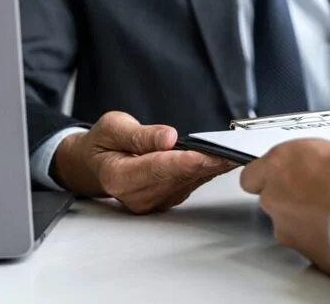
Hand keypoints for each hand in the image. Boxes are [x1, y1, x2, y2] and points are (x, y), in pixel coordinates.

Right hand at [51, 111, 236, 213]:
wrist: (96, 163)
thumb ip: (139, 135)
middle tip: (233, 151)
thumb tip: (167, 137)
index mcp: (119, 177)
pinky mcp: (166, 200)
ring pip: (188, 182)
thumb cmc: (103, 144)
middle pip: (178, 177)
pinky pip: (190, 184)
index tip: (207, 155)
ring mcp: (152, 201)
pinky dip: (206, 171)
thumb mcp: (112, 128)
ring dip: (211, 168)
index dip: (184, 162)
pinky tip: (221, 159)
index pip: (157, 168)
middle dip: (206, 163)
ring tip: (233, 153)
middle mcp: (137, 196)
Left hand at [240, 131, 329, 275]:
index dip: (270, 171)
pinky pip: (309, 244)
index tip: (289, 168)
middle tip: (323, 185)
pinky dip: (323, 237)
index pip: (253, 172)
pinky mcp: (304, 254)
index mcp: (280, 163)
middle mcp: (275, 197)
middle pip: (272, 197)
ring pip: (289, 223)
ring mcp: (286, 228)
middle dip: (294, 193)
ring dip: (308, 218)